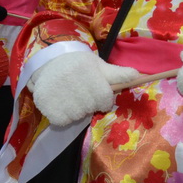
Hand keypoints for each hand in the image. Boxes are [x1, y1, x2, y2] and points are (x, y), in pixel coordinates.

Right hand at [26, 51, 144, 127]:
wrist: (47, 62)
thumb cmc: (78, 65)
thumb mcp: (98, 66)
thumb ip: (118, 74)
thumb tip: (137, 75)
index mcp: (87, 71)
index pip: (105, 99)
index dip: (103, 99)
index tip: (96, 92)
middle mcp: (71, 82)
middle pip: (90, 108)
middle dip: (89, 104)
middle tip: (80, 92)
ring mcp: (56, 94)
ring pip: (76, 116)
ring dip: (76, 111)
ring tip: (69, 96)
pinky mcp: (45, 104)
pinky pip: (61, 121)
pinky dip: (62, 116)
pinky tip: (60, 103)